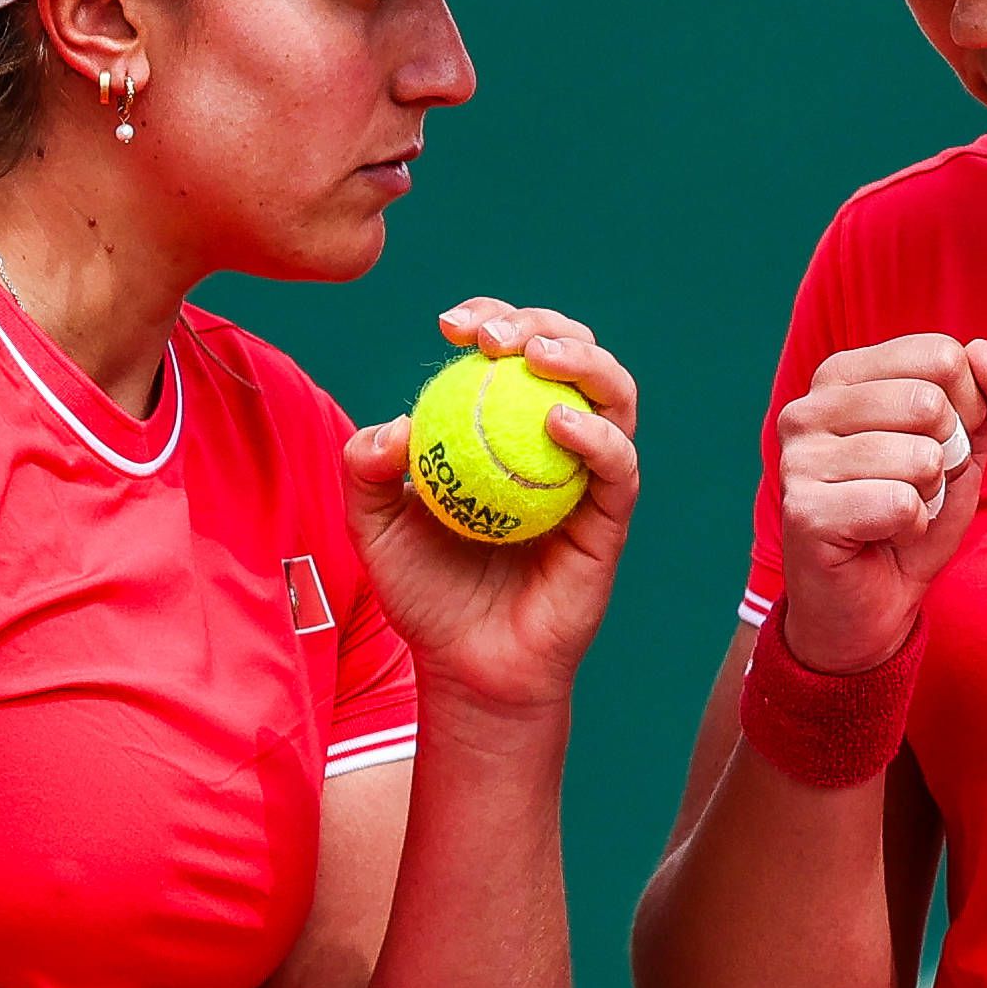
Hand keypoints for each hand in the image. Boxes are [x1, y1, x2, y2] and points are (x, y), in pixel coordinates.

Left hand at [341, 300, 638, 718]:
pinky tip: (558, 423)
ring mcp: (588, 480)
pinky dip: (597, 437)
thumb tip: (396, 424)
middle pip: (574, 356)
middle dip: (540, 325)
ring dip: (583, 360)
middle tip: (493, 336)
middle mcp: (554, 444)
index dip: (492, 319)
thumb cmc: (424, 594)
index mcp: (504, 429)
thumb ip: (367, 470)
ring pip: (613, 397)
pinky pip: (619, 467)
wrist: (464, 668)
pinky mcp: (610, 521)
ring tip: (536, 355)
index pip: (514, 352)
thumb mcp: (373, 526)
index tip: (451, 325)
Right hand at [770, 335, 986, 676]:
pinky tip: (884, 538)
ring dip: (930, 497)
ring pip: (921, 457)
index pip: (940, 355)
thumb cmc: (911, 518)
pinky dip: (913, 528)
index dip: (968, 408)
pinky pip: (902, 504)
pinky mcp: (805, 512)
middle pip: (931, 403)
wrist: (871, 606)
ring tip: (899, 513)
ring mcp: (799, 460)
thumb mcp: (965, 449)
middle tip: (918, 488)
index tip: (941, 446)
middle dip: (950, 456)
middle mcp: (808, 409)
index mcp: (841, 376)